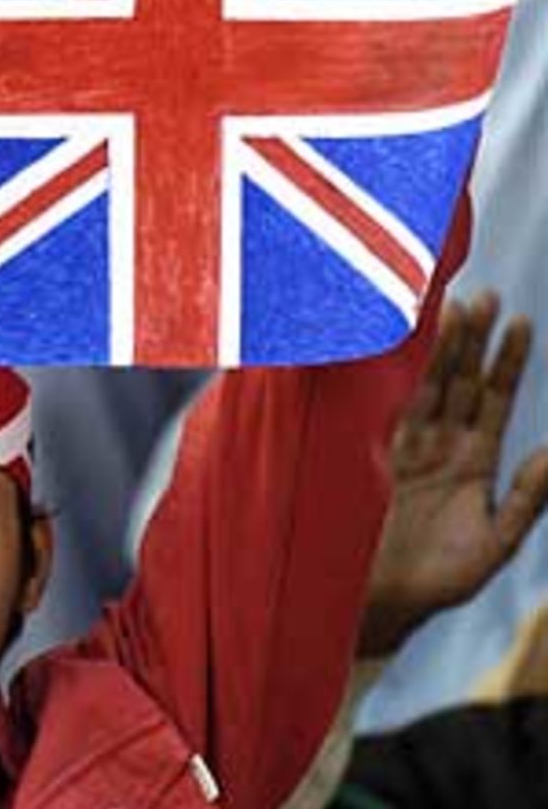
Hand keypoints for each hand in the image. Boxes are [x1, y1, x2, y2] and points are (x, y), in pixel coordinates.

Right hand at [358, 293, 547, 657]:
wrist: (381, 603)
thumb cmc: (439, 580)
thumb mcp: (494, 545)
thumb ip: (525, 500)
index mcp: (473, 462)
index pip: (493, 400)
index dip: (507, 362)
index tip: (521, 324)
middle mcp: (441, 443)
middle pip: (461, 380)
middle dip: (474, 340)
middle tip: (487, 297)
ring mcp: (407, 443)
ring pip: (428, 384)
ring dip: (442, 348)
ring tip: (457, 307)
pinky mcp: (376, 450)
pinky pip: (392, 404)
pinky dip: (401, 374)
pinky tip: (406, 345)